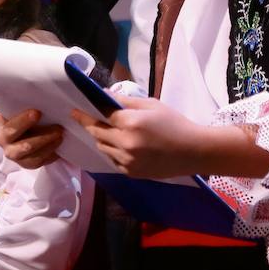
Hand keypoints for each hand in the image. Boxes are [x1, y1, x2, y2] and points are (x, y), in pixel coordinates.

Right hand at [0, 108, 62, 168]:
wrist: (17, 134)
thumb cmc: (19, 119)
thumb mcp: (16, 112)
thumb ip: (21, 107)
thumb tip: (35, 97)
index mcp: (3, 131)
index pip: (11, 128)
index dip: (23, 121)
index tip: (37, 113)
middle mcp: (8, 148)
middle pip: (25, 146)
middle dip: (43, 138)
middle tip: (59, 129)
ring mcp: (18, 159)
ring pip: (35, 157)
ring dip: (50, 146)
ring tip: (61, 136)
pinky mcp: (28, 165)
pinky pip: (41, 162)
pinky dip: (51, 155)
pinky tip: (60, 147)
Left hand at [70, 97, 202, 178]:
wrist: (193, 151)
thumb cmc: (174, 123)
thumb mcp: (152, 105)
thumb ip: (126, 101)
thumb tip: (104, 96)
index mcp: (131, 123)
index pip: (101, 115)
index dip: (87, 112)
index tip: (75, 110)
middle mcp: (126, 143)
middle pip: (97, 133)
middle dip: (89, 125)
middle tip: (83, 118)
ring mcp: (127, 161)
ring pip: (102, 148)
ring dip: (100, 138)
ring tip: (105, 131)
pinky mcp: (131, 173)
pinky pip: (112, 160)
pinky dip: (112, 151)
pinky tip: (119, 145)